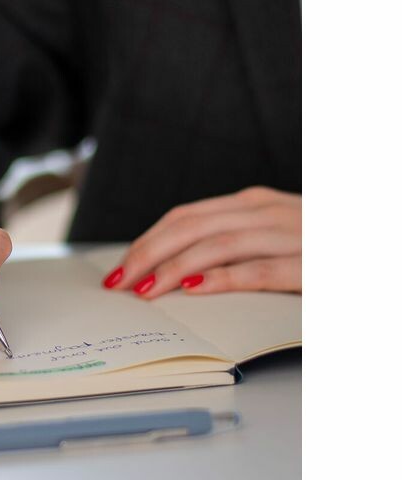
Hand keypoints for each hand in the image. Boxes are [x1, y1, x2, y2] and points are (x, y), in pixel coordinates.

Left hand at [101, 186, 300, 297]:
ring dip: (174, 267)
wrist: (373, 243)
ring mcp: (292, 234)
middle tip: (120, 282)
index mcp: (253, 203)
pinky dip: (224, 279)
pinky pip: (261, 269)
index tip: (119, 268)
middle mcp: (267, 211)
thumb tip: (173, 265)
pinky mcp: (313, 264)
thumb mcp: (270, 233)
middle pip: (191, 227)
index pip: (184, 216)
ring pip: (218, 244)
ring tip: (145, 290)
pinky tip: (195, 290)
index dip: (146, 241)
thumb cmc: (318, 244)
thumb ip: (229, 240)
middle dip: (148, 254)